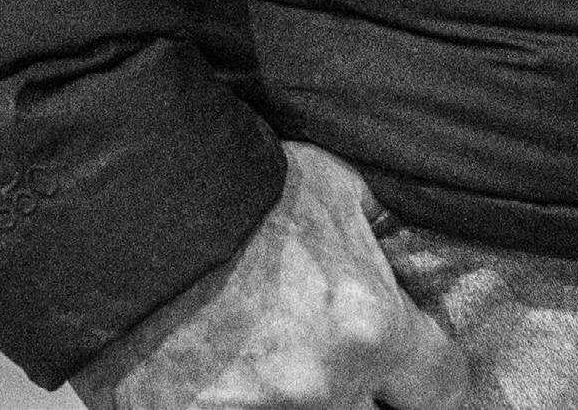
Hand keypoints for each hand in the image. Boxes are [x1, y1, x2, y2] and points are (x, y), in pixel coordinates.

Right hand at [70, 142, 468, 409]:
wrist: (135, 213)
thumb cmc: (241, 192)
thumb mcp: (336, 189)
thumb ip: (381, 234)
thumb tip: (409, 250)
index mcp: (370, 327)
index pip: (441, 386)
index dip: (433, 375)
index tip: (419, 365)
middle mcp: (324, 388)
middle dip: (369, 394)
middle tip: (344, 361)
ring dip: (310, 402)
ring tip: (285, 371)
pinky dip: (249, 407)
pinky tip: (235, 384)